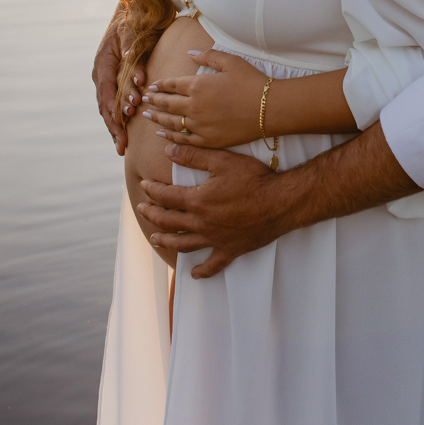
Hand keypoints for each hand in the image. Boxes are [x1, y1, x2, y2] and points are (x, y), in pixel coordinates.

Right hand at [92, 5, 145, 154]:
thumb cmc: (131, 21)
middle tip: (123, 146)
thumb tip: (132, 69)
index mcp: (103, 63)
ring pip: (108, 108)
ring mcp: (106, 79)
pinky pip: (114, 104)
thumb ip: (130, 49)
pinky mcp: (114, 82)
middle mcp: (102, 74)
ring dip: (115, 127)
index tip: (123, 120)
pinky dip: (117, 120)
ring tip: (122, 147)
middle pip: (105, 104)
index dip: (114, 106)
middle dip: (113, 126)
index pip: (107, 90)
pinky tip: (123, 135)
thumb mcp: (131, 31)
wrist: (129, 12)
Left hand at [138, 142, 280, 277]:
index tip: (144, 185)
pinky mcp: (231, 250)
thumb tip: (168, 150)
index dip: (153, 190)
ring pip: (183, 245)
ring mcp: (215, 240)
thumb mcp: (223, 160)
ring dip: (166, 241)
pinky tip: (194, 274)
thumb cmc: (254, 179)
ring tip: (155, 239)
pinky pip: (212, 265)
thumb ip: (193, 156)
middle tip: (142, 210)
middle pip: (169, 222)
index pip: (166, 196)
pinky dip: (202, 271)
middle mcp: (201, 224)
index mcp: (197, 201)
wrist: (281, 202)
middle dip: (152, 215)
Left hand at [141, 49, 266, 148]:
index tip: (151, 87)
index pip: (171, 85)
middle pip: (167, 103)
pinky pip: (183, 139)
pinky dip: (170, 136)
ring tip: (146, 115)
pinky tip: (162, 134)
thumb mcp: (231, 61)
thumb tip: (189, 54)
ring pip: (171, 122)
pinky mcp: (208, 140)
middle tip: (143, 100)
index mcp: (198, 85)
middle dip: (153, 101)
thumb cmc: (252, 82)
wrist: (270, 108)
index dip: (159, 86)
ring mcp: (200, 125)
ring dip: (157, 117)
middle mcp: (194, 106)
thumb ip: (207, 56)